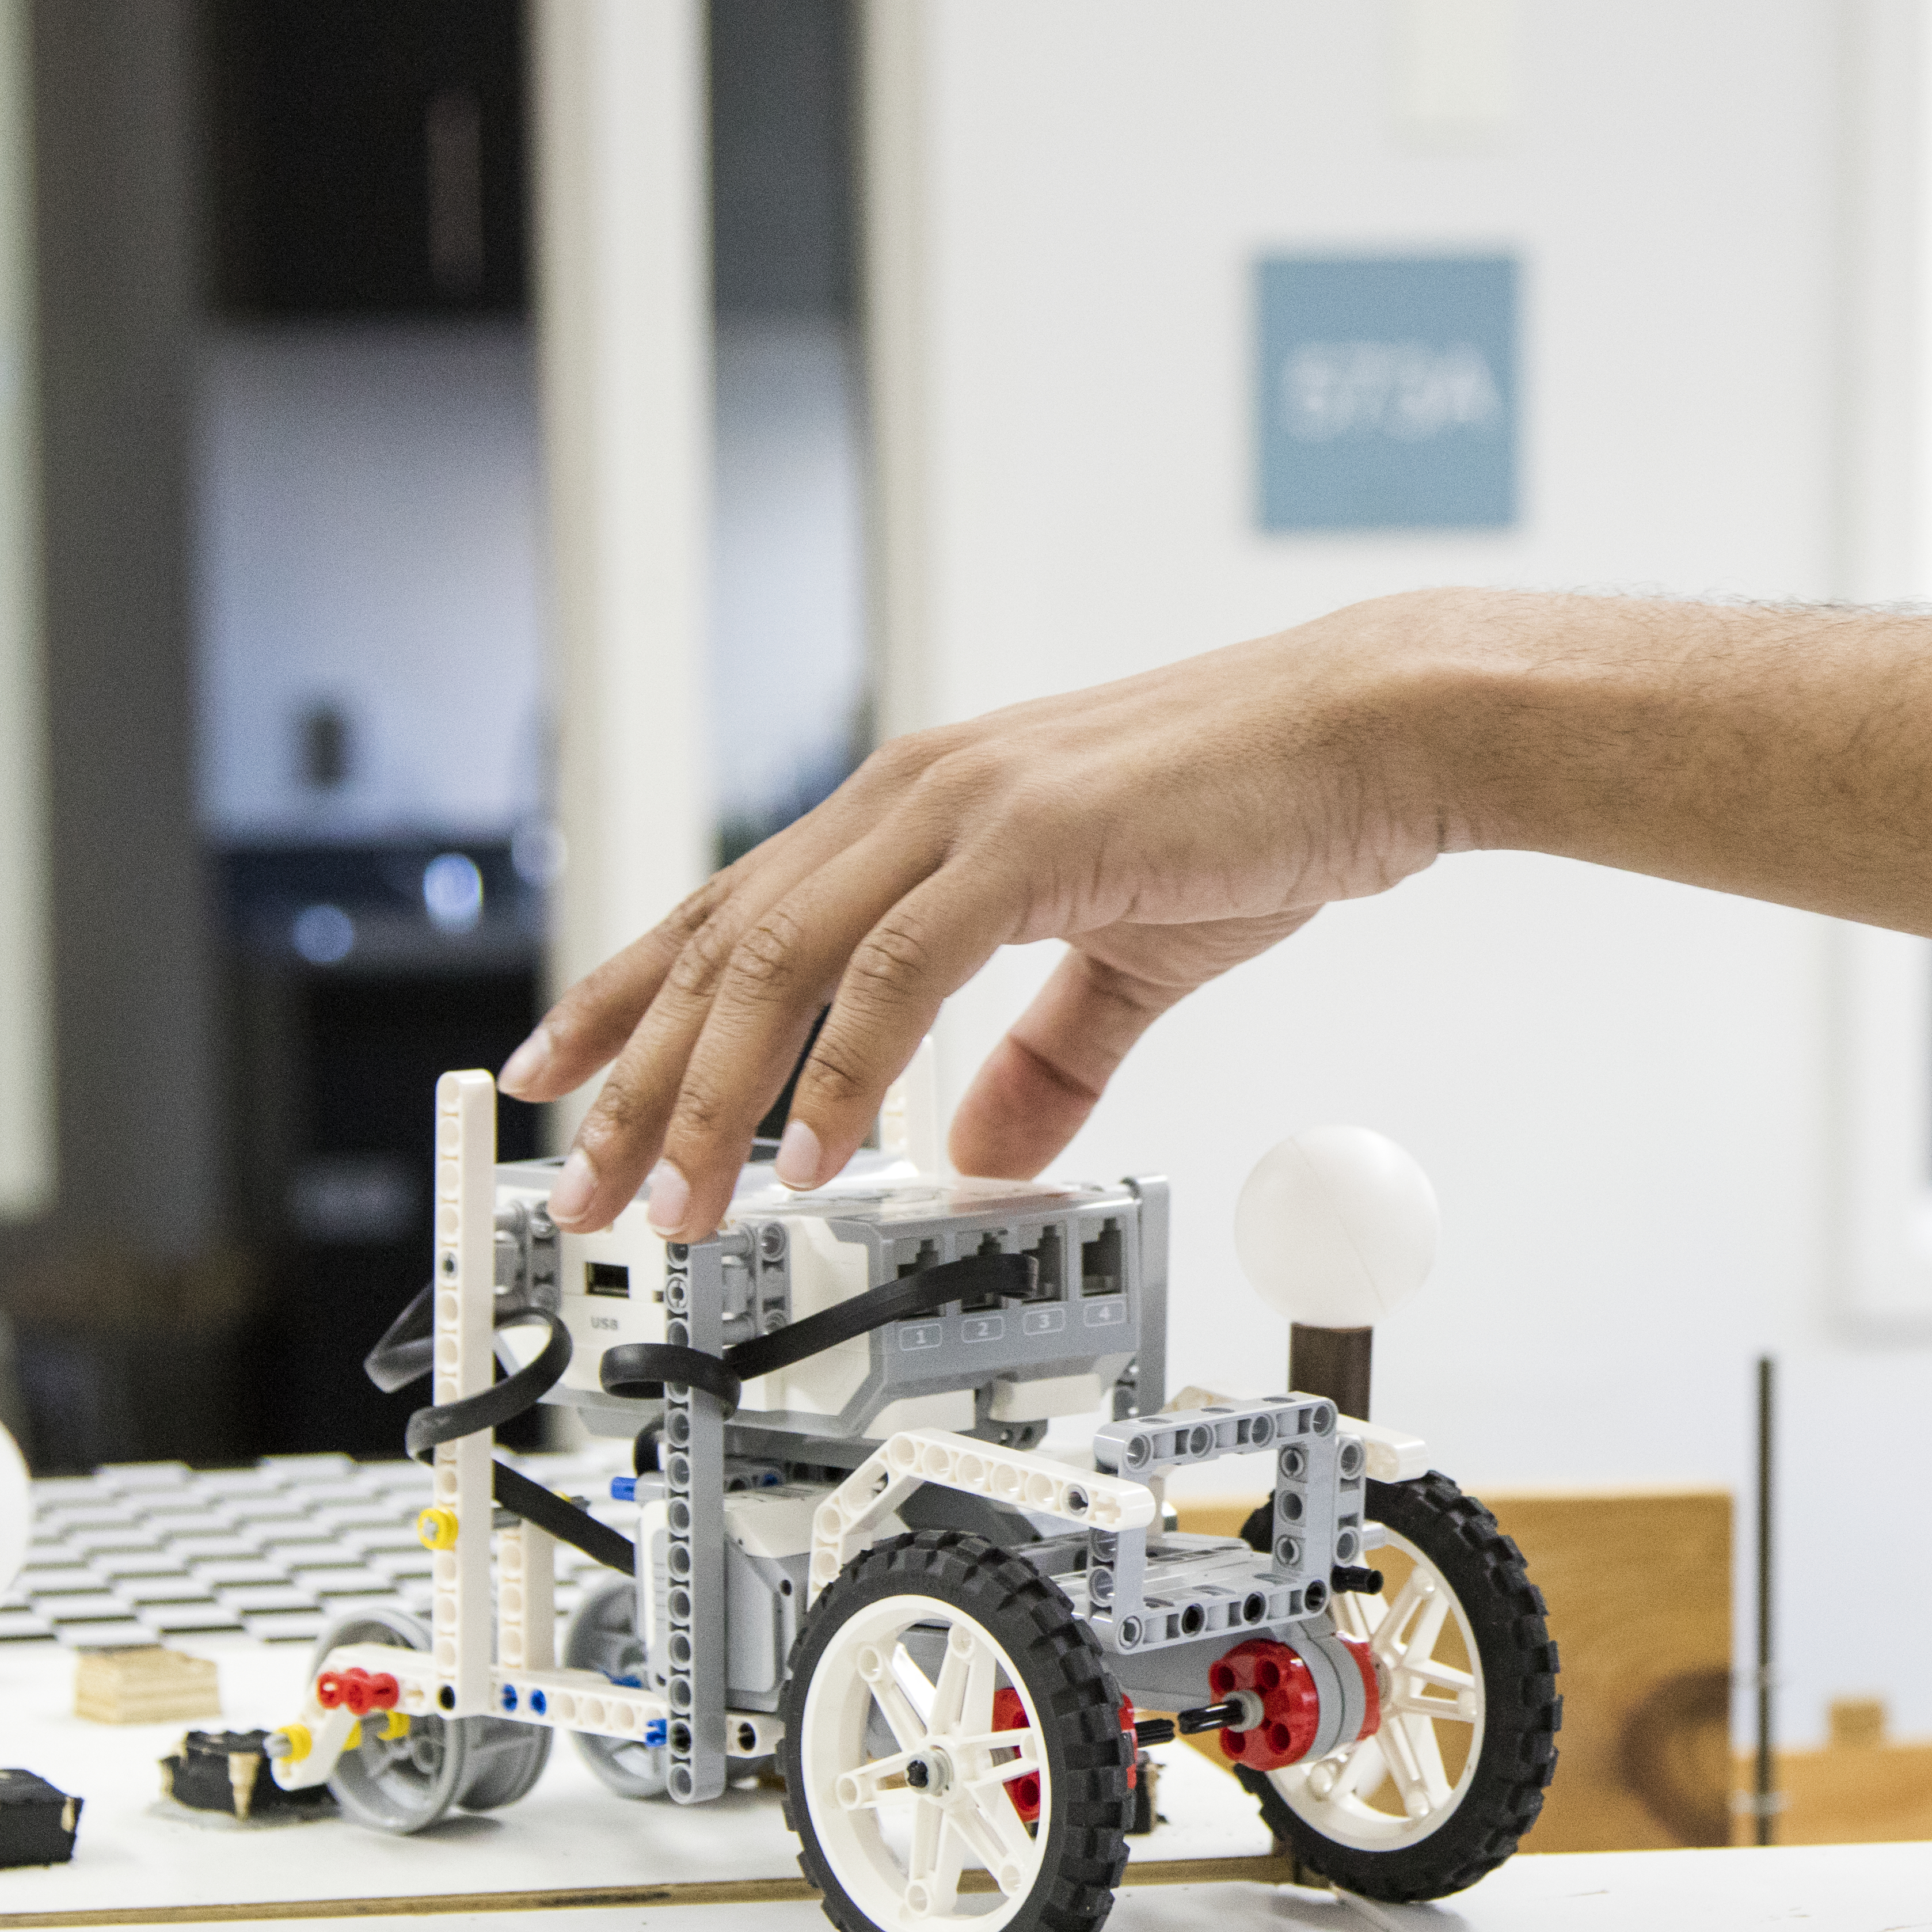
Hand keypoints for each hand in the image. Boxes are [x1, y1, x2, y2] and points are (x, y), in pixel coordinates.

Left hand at [502, 594, 1474, 1231]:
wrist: (1372, 733)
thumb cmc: (1261, 812)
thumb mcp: (1126, 958)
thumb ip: (1044, 1060)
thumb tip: (980, 1154)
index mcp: (914, 814)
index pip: (729, 916)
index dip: (630, 1004)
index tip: (559, 1082)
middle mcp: (908, 798)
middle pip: (720, 946)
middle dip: (632, 1075)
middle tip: (580, 1182)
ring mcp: (959, 812)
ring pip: (778, 960)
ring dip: (713, 1095)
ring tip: (674, 1198)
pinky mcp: (1026, 840)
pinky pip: (898, 970)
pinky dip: (847, 1069)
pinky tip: (822, 1154)